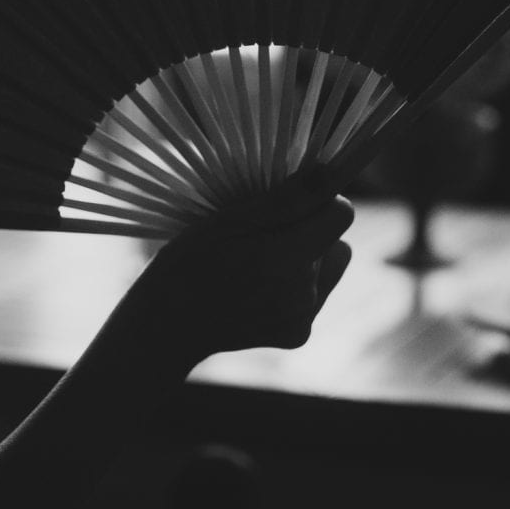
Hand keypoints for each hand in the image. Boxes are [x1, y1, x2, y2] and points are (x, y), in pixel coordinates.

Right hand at [131, 176, 353, 361]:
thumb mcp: (229, 220)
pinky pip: (314, 297)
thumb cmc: (189, 263)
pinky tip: (259, 290)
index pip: (341, 214)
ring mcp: (303, 317)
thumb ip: (286, 200)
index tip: (293, 201)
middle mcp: (304, 292)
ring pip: (328, 268)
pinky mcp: (299, 335)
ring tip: (262, 263)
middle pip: (336, 241)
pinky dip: (294, 289)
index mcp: (288, 257)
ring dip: (305, 260)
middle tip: (263, 236)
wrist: (167, 324)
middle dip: (309, 232)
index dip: (321, 200)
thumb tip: (328, 173)